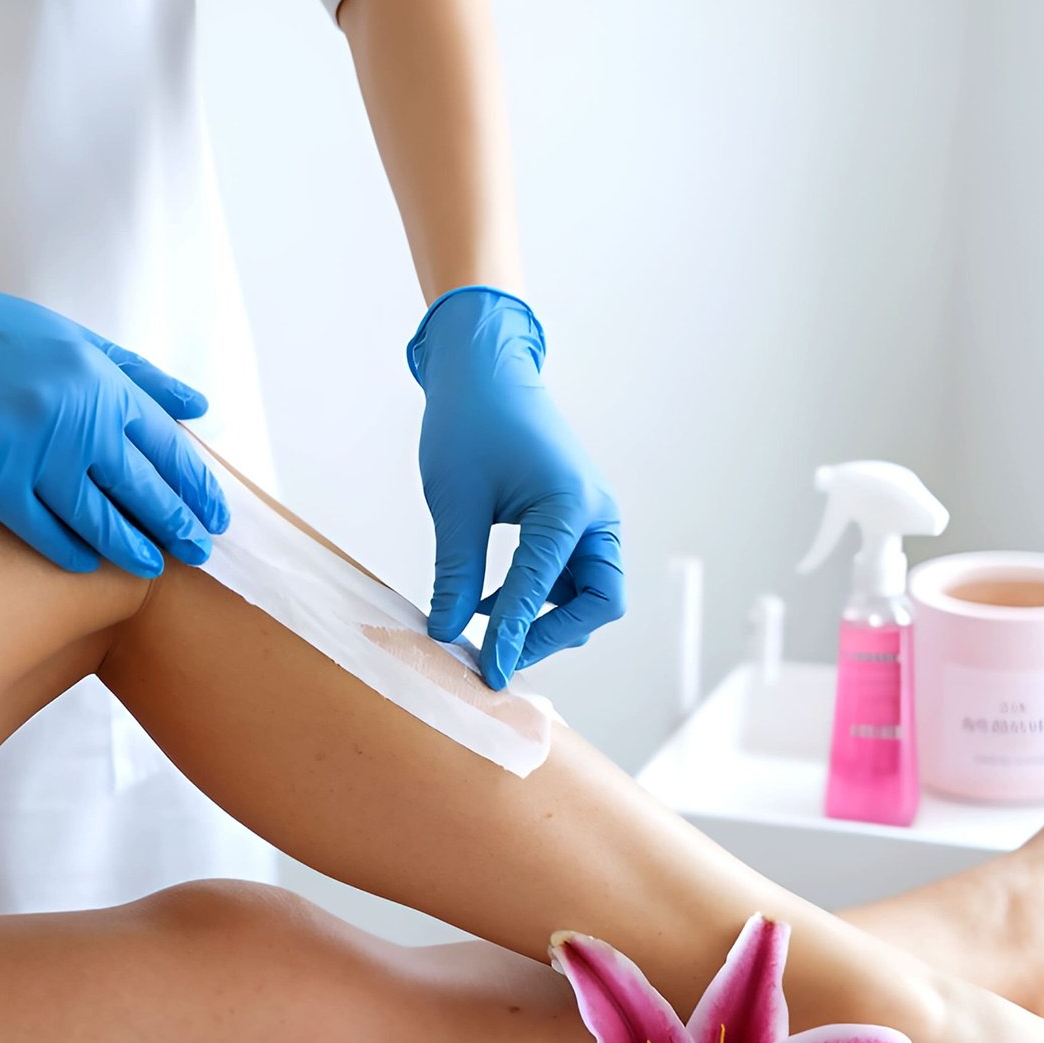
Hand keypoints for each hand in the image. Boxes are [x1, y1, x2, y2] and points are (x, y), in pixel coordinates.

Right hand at [0, 228, 228, 576]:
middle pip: (142, 489)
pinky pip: (37, 525)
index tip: (216, 519)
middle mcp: (74, 413)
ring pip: (95, 515)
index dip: (197, 489)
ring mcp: (29, 444)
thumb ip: (139, 377)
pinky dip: (66, 549)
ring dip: (129, 548)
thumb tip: (200, 406)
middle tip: (197, 554)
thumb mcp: (75, 338)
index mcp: (101, 382)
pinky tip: (87, 563)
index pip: (168, 448)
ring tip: (151, 567)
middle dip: (176, 527)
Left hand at [408, 286, 623, 689]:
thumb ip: (453, 572)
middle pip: (598, 603)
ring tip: (486, 627)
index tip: (488, 673)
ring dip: (545, 619)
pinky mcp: (577, 521)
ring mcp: (592, 518)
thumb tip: (445, 632)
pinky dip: (537, 598)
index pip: (543, 589)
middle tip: (499, 655)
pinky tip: (487, 599)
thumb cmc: (470, 420)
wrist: (484, 370)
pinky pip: (570, 577)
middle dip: (552, 635)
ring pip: (588, 595)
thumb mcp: (453, 501)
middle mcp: (596, 515)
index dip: (513, 636)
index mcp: (571, 504)